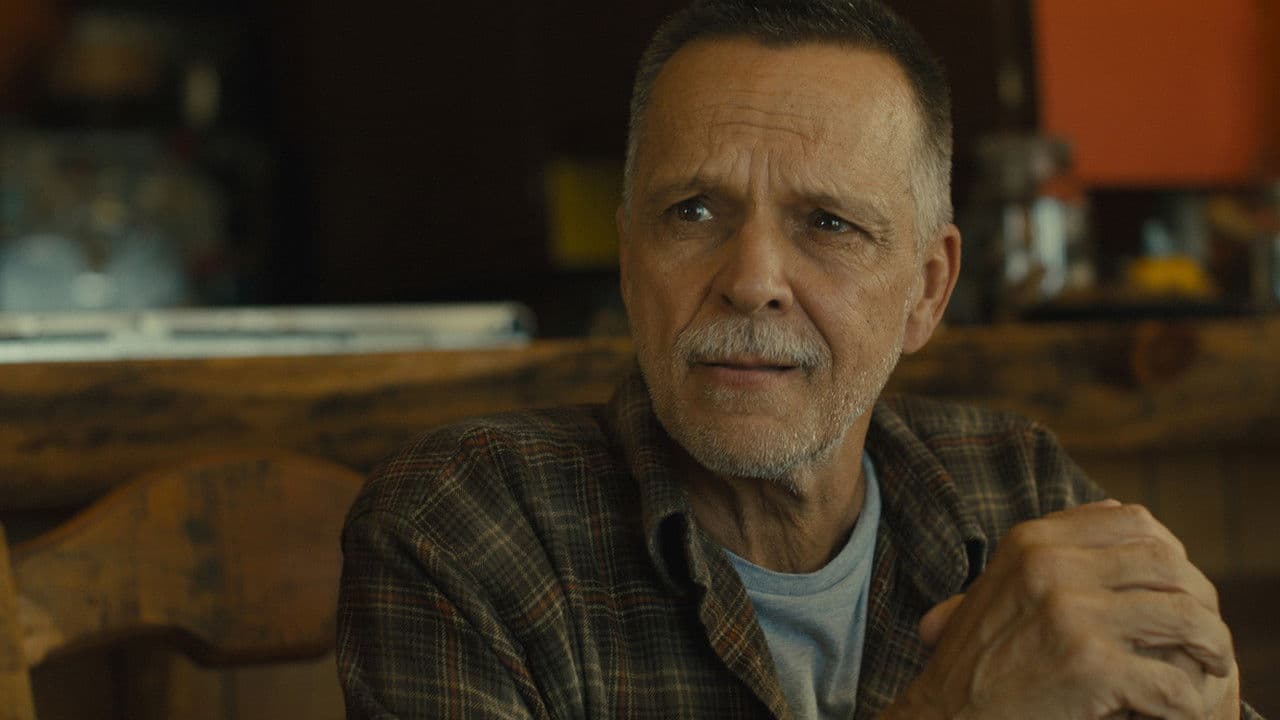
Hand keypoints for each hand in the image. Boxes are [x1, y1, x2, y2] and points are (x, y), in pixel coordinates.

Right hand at [882, 501, 1239, 719]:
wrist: (942, 717)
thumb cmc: (974, 661)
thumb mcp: (1002, 582)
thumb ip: (1054, 547)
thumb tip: (1116, 510)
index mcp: (1032, 540)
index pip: (1133, 520)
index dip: (1171, 551)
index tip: (1179, 585)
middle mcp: (1050, 565)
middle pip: (1166, 564)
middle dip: (1199, 599)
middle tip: (1206, 634)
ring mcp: (1071, 614)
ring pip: (1184, 616)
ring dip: (1211, 645)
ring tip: (1212, 666)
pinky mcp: (1090, 667)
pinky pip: (1173, 683)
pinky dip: (1187, 703)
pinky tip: (1177, 710)